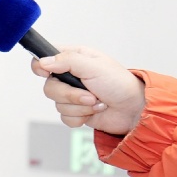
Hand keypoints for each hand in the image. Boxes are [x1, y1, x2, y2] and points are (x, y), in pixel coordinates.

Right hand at [30, 46, 146, 135]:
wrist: (135, 110)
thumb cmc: (120, 83)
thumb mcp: (94, 66)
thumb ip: (67, 60)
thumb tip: (43, 62)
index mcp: (72, 59)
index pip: (44, 59)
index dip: (40, 66)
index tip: (45, 72)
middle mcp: (70, 76)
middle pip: (49, 86)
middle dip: (70, 95)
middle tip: (89, 94)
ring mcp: (72, 95)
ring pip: (57, 104)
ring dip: (80, 107)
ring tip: (98, 102)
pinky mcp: (77, 112)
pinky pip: (65, 118)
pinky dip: (81, 117)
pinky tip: (95, 111)